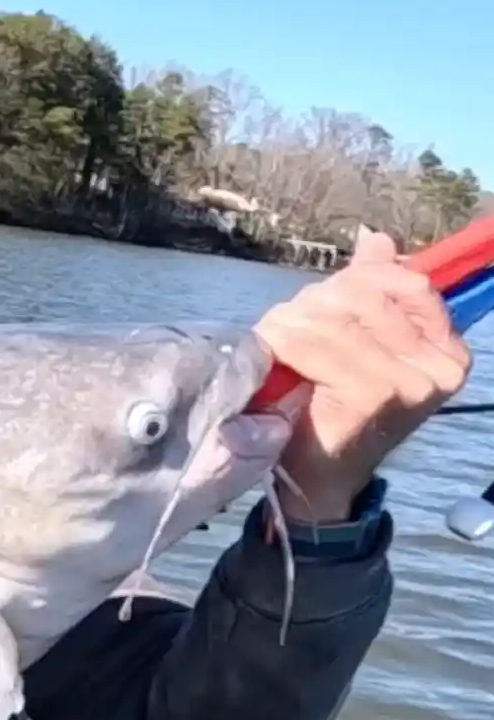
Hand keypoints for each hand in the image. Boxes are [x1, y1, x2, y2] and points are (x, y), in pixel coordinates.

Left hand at [254, 226, 470, 521]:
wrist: (317, 479)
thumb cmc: (333, 408)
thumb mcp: (358, 343)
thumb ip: (370, 292)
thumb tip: (375, 240)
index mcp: (448, 349)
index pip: (404, 282)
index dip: (353, 282)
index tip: (320, 300)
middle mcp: (440, 364)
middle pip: (365, 298)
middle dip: (314, 304)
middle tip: (282, 324)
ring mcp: (410, 380)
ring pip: (336, 320)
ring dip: (291, 324)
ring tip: (273, 340)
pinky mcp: (374, 393)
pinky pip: (318, 347)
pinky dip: (285, 345)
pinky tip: (271, 355)